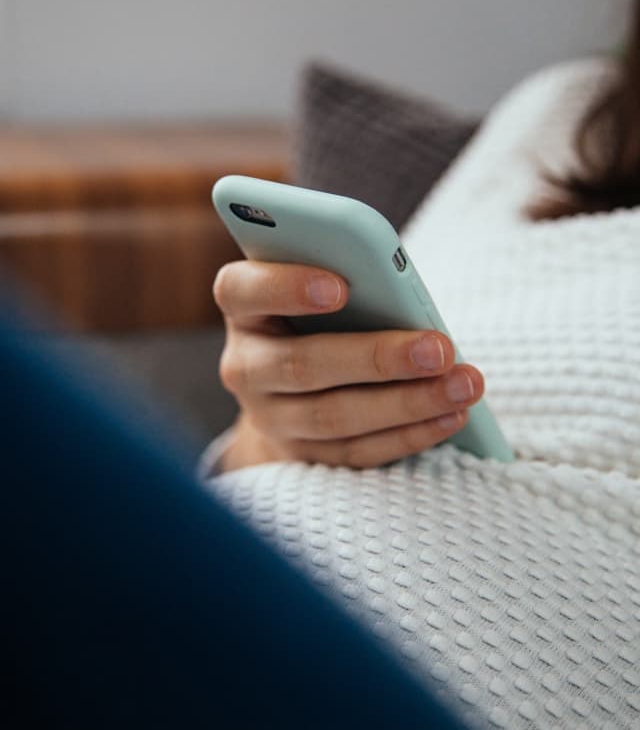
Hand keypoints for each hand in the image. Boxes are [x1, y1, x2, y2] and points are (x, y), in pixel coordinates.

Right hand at [213, 260, 483, 470]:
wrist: (292, 384)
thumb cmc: (321, 311)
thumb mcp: (320, 281)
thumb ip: (345, 274)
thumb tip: (398, 287)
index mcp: (244, 307)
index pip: (243, 291)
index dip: (286, 287)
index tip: (341, 286)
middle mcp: (245, 365)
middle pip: (302, 365)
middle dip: (378, 358)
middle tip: (440, 349)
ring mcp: (270, 417)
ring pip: (334, 416)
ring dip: (407, 403)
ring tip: (463, 385)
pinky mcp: (303, 455)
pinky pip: (357, 451)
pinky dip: (409, 435)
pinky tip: (452, 416)